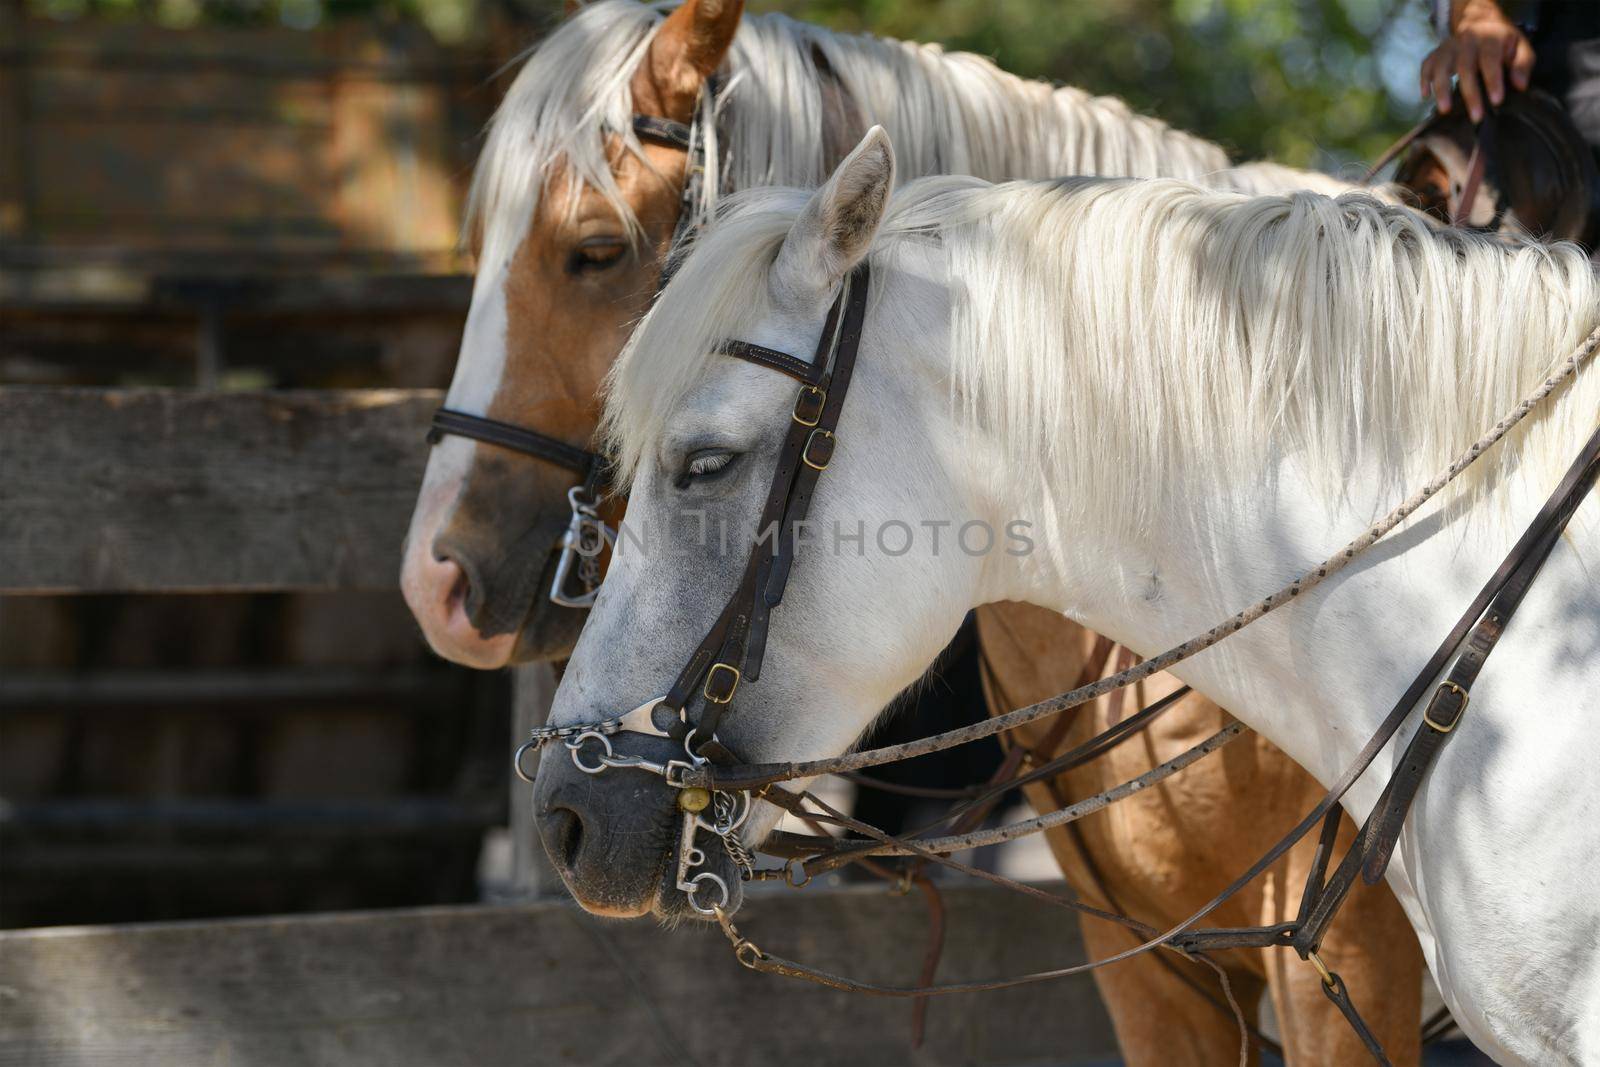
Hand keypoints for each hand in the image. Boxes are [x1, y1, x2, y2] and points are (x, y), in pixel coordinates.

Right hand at [1420, 0, 1534, 122]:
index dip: (1493, 80)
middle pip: (1464, 66)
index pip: (1490, 59)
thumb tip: (1520, 85)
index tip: (1496, 101)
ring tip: (1445, 110)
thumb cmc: (1502, 43)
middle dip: (1470, 93)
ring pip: (1441, 67)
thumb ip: (1522, 64)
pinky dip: (1424, 81)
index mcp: (1489, 38)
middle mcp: (1467, 40)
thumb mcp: (1520, 47)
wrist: (1480, 24)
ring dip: (1441, 90)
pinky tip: (1426, 96)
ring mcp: (1448, 47)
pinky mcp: (1436, 54)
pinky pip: (1426, 66)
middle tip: (1476, 117)